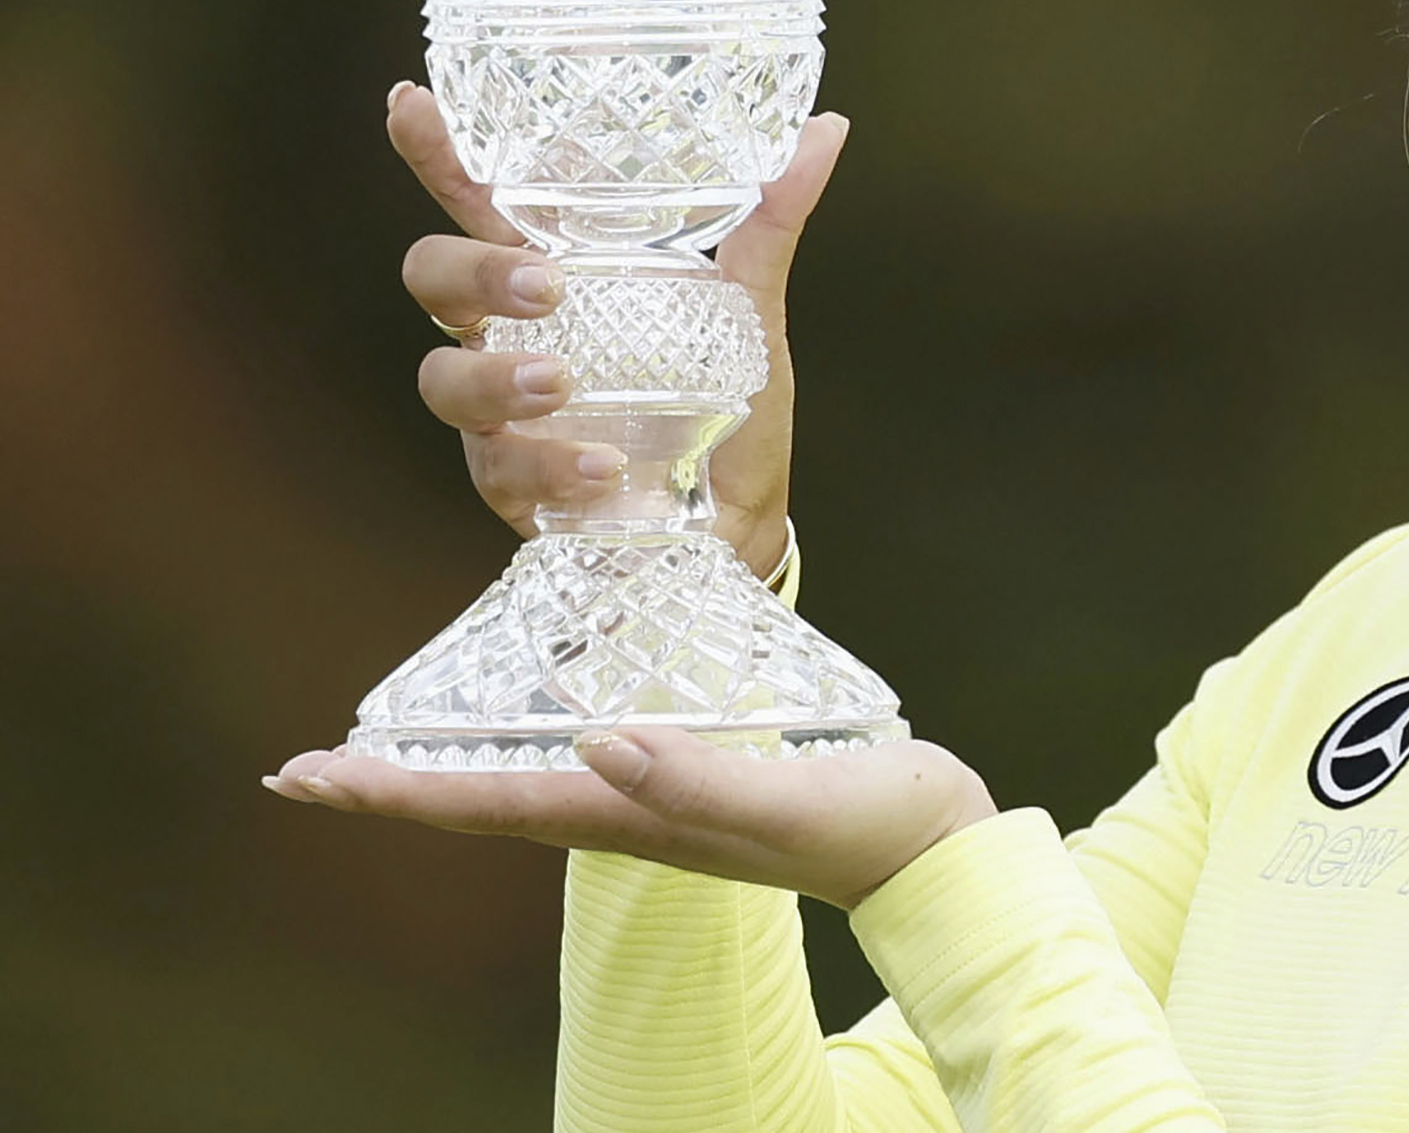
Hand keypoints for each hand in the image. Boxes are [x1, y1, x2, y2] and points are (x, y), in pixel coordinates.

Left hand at [264, 730, 998, 910]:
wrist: (940, 849)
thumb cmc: (873, 824)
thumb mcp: (786, 798)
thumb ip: (694, 781)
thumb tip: (594, 747)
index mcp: (635, 817)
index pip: (488, 803)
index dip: (393, 792)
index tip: (305, 776)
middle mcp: (631, 813)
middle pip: (486, 800)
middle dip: (393, 787)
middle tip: (304, 770)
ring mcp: (661, 802)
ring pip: (526, 784)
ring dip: (447, 769)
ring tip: (386, 750)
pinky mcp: (697, 777)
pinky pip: (584, 761)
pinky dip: (526, 743)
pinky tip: (532, 724)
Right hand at [389, 82, 848, 576]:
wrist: (737, 523)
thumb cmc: (724, 401)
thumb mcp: (750, 310)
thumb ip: (771, 220)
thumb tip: (825, 131)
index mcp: (559, 269)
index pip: (481, 201)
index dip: (439, 153)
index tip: (411, 102)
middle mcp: (514, 332)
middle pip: (433, 277)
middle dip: (471, 273)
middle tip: (543, 283)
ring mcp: (504, 410)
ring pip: (444, 377)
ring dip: (497, 378)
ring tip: (560, 382)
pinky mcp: (515, 484)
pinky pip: (501, 469)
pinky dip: (551, 464)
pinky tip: (603, 467)